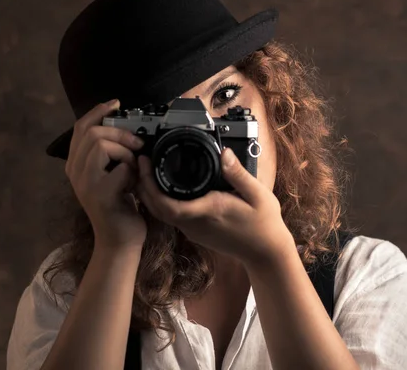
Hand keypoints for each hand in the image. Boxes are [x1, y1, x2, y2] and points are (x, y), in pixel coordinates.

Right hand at [65, 99, 146, 251]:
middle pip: (92, 132)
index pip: (80, 128)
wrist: (120, 238)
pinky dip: (134, 171)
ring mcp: (85, 183)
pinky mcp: (100, 195)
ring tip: (134, 168)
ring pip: (102, 145)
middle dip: (120, 132)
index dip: (98, 112)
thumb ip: (112, 154)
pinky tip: (135, 184)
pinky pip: (121, 168)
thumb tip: (126, 126)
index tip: (116, 104)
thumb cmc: (121, 204)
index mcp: (76, 164)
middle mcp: (75, 171)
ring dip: (126, 152)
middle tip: (138, 144)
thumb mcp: (113, 174)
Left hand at [135, 148, 294, 263]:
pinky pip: (171, 216)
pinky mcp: (195, 232)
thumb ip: (239, 174)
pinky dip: (161, 201)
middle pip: (157, 208)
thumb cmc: (264, 224)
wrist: (265, 252)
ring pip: (161, 214)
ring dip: (150, 194)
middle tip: (141, 161)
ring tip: (147, 170)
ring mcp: (194, 230)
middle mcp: (196, 223)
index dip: (150, 185)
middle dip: (143, 185)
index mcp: (209, 211)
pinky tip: (163, 186)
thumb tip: (224, 154)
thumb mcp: (258, 194)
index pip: (168, 204)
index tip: (146, 163)